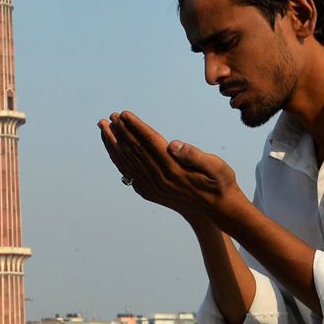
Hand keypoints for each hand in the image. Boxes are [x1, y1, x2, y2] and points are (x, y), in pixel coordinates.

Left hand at [98, 110, 242, 223]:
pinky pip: (129, 173)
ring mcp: (153, 187)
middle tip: (108, 117)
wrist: (218, 209)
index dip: (135, 127)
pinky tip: (113, 150)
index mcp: (174, 169)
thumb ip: (194, 155)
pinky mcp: (150, 192)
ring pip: (128, 162)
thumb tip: (173, 145)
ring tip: (103, 129)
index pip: (149, 143)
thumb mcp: (216, 167)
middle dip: (120, 132)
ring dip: (114, 144)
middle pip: (134, 151)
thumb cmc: (220, 182)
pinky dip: (119, 160)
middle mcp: (160, 179)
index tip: (123, 114)